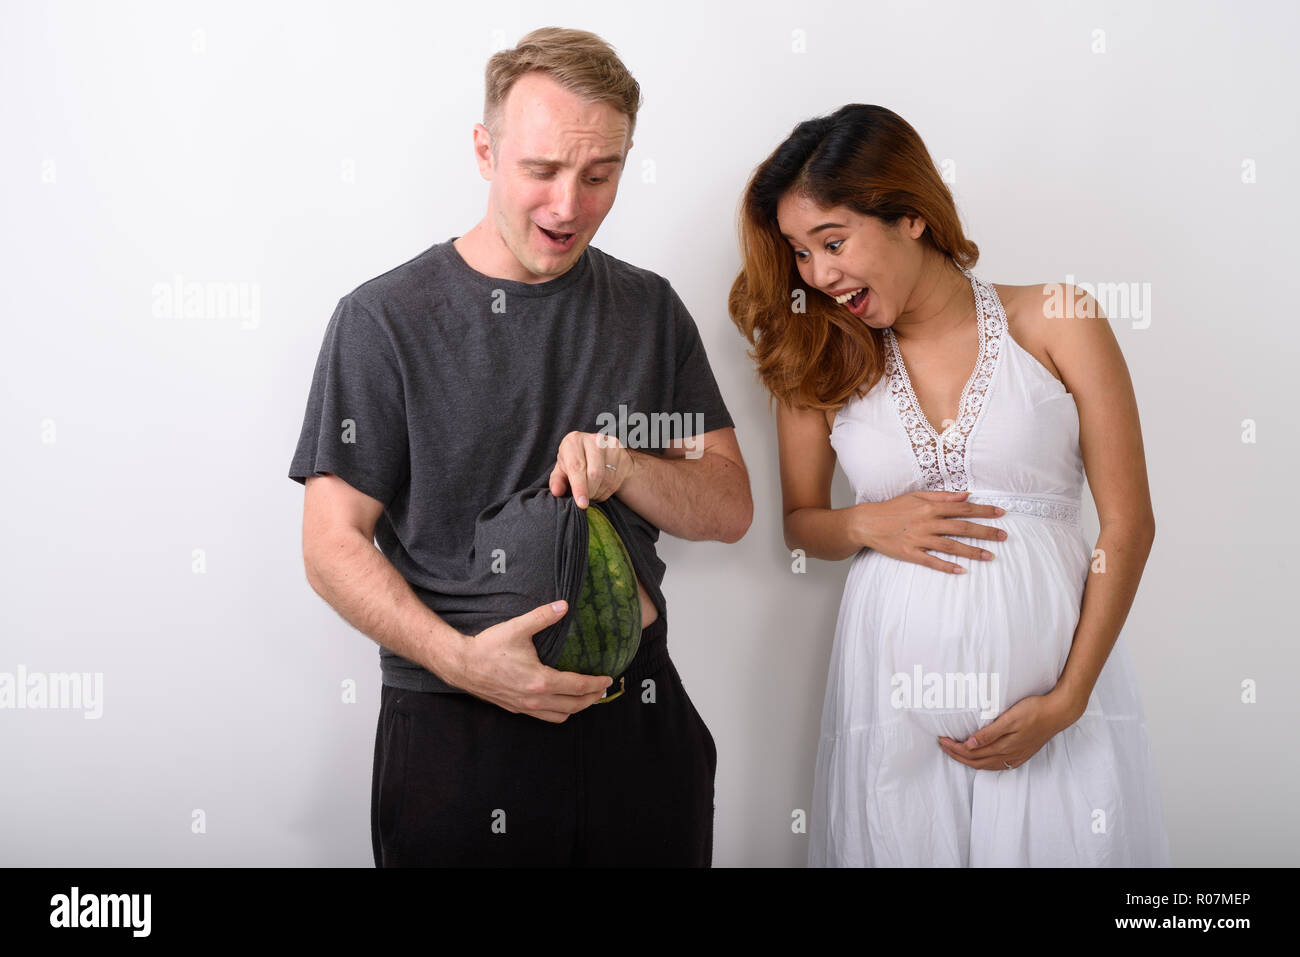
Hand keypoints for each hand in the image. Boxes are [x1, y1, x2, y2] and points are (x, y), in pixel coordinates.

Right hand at [451, 600, 612, 721]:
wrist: (461, 665)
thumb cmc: (488, 647)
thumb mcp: (517, 628)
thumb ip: (543, 616)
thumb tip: (564, 605)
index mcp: (540, 680)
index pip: (578, 686)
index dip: (596, 683)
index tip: (608, 678)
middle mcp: (535, 699)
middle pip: (574, 706)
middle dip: (592, 698)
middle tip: (602, 689)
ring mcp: (525, 707)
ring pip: (560, 716)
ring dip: (576, 708)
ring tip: (585, 697)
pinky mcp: (515, 709)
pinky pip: (544, 717)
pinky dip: (558, 711)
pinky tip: (560, 700)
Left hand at [548, 430, 635, 507]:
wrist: (599, 454)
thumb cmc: (576, 462)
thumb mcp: (562, 471)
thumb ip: (558, 481)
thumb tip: (556, 491)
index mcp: (573, 441)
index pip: (577, 467)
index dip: (579, 488)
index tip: (582, 504)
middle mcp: (592, 439)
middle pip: (595, 473)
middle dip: (590, 492)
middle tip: (585, 500)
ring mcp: (609, 445)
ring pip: (608, 478)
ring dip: (600, 492)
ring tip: (592, 492)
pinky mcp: (621, 452)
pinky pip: (617, 478)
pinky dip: (609, 489)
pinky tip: (602, 487)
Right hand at [856, 490, 1006, 573]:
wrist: (867, 522)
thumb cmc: (893, 508)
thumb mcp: (917, 496)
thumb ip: (942, 496)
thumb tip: (966, 495)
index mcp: (930, 507)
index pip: (963, 508)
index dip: (983, 511)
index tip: (1000, 514)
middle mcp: (928, 523)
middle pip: (962, 528)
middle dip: (985, 532)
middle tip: (1003, 536)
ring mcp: (919, 539)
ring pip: (951, 546)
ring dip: (972, 551)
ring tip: (990, 556)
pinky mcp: (911, 553)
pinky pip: (932, 561)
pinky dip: (947, 566)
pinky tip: (962, 571)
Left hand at [936, 690, 1080, 769]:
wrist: (1059, 713)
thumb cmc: (1034, 710)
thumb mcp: (1010, 718)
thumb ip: (989, 733)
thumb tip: (970, 745)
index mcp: (1003, 746)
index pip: (971, 753)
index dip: (955, 748)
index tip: (942, 740)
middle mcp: (1009, 755)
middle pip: (976, 761)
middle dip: (957, 755)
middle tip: (943, 745)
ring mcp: (1017, 756)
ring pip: (987, 765)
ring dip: (969, 760)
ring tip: (957, 753)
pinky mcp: (1023, 754)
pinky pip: (999, 765)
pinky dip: (985, 764)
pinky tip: (983, 760)